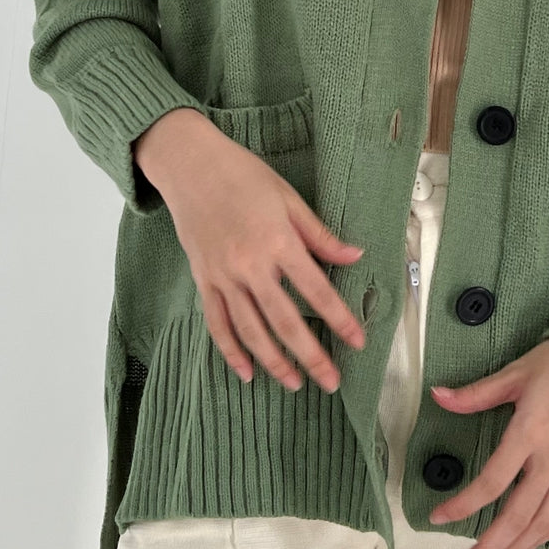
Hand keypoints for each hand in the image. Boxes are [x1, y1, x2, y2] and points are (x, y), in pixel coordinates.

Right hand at [142, 111, 367, 395]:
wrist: (190, 166)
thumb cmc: (243, 175)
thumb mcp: (288, 198)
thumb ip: (320, 235)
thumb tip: (354, 257)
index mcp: (277, 242)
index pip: (316, 291)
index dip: (339, 319)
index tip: (358, 342)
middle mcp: (250, 265)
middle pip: (284, 322)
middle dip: (311, 356)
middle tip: (332, 382)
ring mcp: (223, 276)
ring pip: (250, 331)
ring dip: (274, 362)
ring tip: (295, 383)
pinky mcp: (203, 280)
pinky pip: (217, 323)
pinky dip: (231, 351)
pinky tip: (247, 371)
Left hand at [427, 337, 548, 548]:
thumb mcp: (515, 373)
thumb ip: (475, 393)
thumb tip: (437, 396)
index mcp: (530, 433)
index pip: (492, 481)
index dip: (463, 505)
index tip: (437, 517)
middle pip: (517, 516)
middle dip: (488, 548)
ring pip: (542, 523)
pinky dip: (544, 534)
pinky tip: (527, 545)